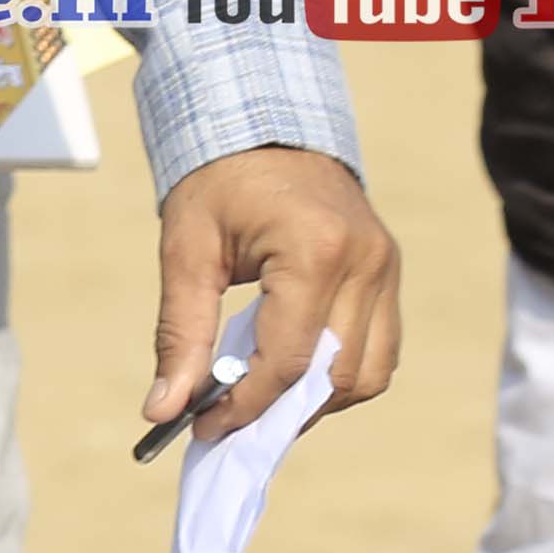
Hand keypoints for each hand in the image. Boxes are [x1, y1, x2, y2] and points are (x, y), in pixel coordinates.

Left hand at [148, 142, 399, 444]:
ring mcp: (387, 268)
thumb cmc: (217, 182)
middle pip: (337, 377)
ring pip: (370, 372)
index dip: (245, 405)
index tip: (203, 427)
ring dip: (319, 401)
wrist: (263, 125)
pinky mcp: (390, 272)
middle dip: (282, 412)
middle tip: (228, 423)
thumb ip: (180, 334)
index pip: (288, 360)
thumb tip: (163, 408)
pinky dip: (341, 374)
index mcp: (315, 252)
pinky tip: (295, 372)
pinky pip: (380, 347)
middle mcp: (366, 263)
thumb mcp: (186, 251)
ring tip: (262, 400)